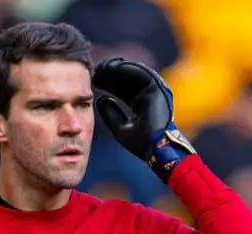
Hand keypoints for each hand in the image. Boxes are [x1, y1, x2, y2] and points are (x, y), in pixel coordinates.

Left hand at [92, 58, 195, 181]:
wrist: (155, 148)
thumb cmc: (140, 143)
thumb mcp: (119, 128)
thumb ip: (111, 114)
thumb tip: (100, 100)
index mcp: (141, 106)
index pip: (123, 91)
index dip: (108, 85)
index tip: (94, 81)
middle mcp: (149, 96)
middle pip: (127, 81)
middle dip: (111, 75)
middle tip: (96, 70)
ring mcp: (155, 92)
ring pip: (134, 75)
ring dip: (118, 69)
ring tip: (102, 66)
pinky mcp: (157, 89)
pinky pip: (141, 73)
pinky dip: (127, 69)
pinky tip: (112, 67)